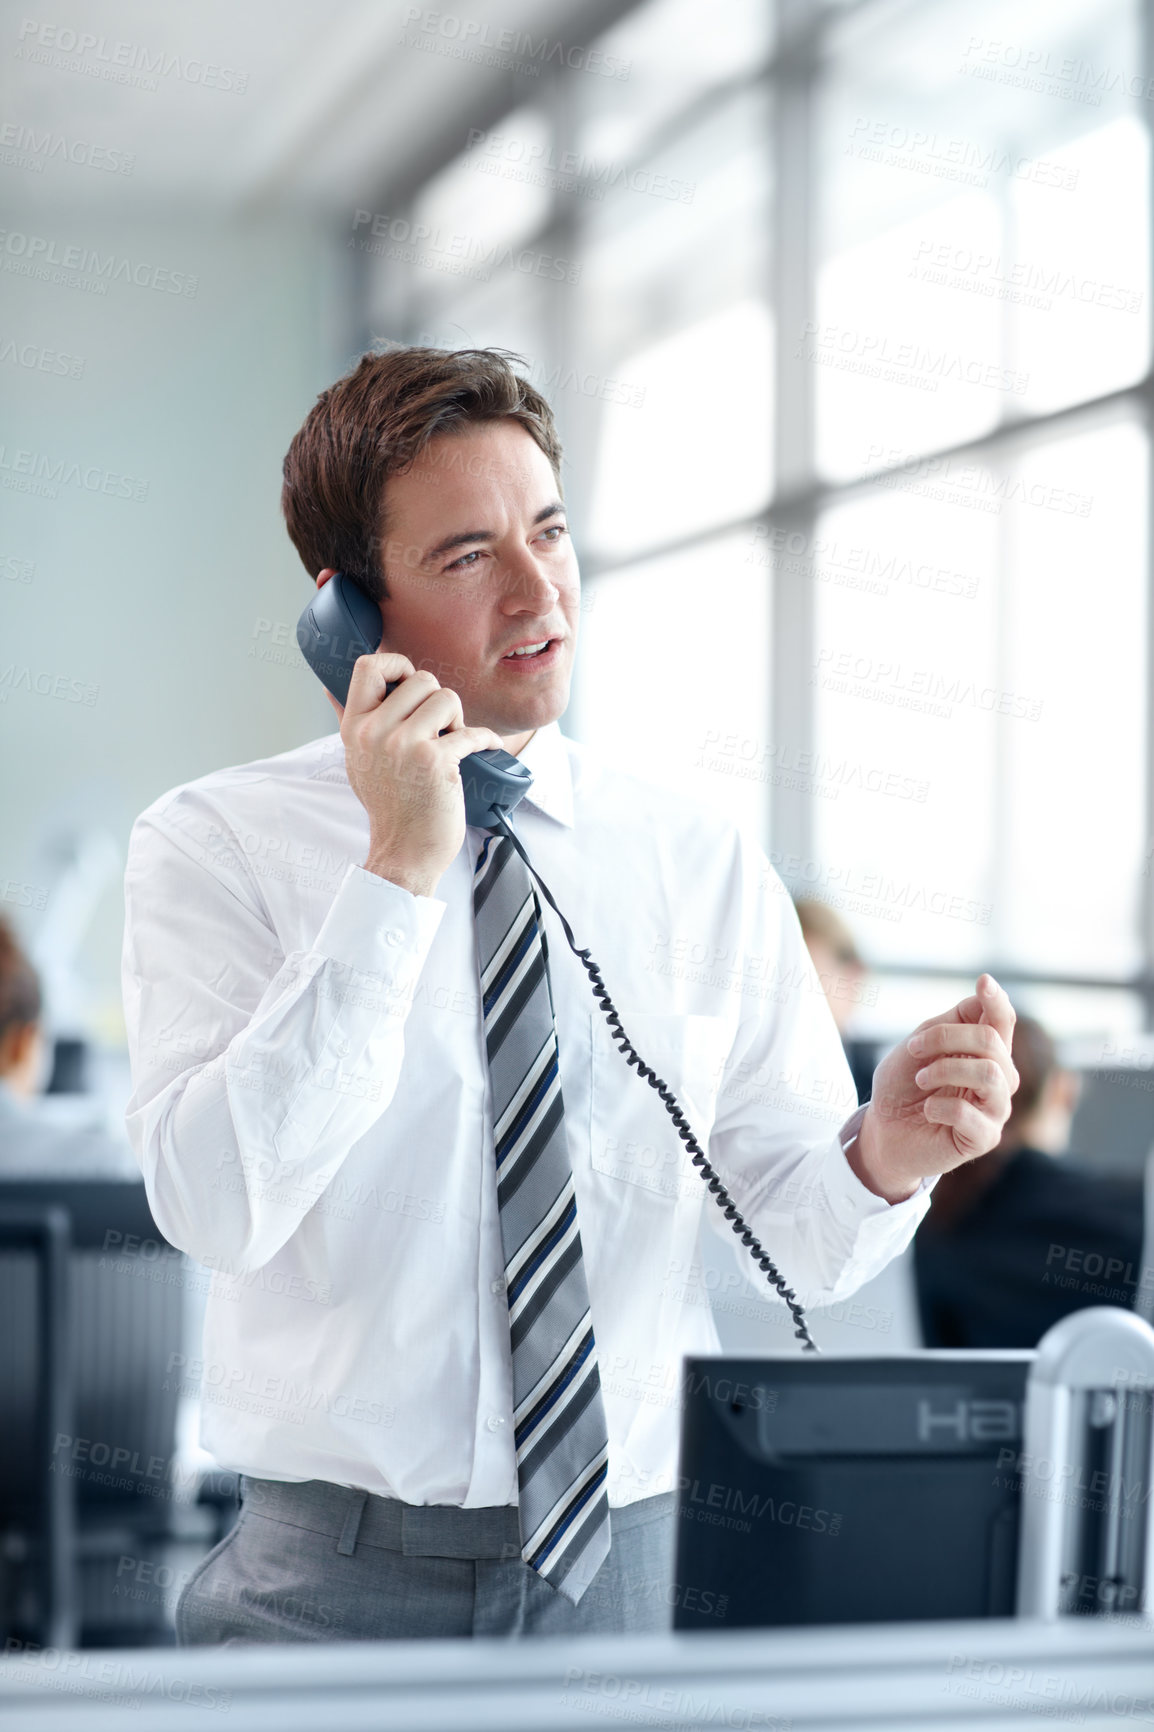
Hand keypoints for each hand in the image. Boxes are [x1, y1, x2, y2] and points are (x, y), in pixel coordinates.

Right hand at [326, 640, 502, 898]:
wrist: (403, 852)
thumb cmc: (388, 805)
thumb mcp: (357, 760)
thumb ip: (350, 723)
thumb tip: (329, 690)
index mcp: (355, 727)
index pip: (369, 665)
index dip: (398, 665)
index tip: (412, 687)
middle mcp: (375, 732)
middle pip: (422, 679)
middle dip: (439, 701)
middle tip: (440, 730)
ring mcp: (405, 746)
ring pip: (448, 698)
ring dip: (458, 720)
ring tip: (451, 743)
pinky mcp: (435, 762)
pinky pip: (473, 732)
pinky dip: (487, 740)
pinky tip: (488, 748)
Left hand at [848, 974, 1018, 1202]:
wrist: (882, 1130)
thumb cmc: (903, 1086)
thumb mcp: (920, 1045)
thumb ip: (953, 1022)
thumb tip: (986, 990)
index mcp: (985, 1052)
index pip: (1002, 1021)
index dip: (997, 1000)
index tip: (984, 981)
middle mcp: (999, 1078)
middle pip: (992, 1042)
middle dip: (946, 1037)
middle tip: (914, 1050)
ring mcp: (995, 1109)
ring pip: (990, 1074)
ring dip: (945, 1070)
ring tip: (921, 1080)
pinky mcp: (984, 1138)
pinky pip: (969, 1113)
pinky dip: (939, 1106)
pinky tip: (927, 1110)